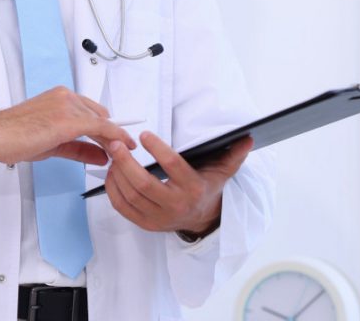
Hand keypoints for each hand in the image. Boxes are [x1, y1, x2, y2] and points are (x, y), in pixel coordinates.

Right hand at [0, 86, 136, 165]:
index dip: (107, 126)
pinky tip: (120, 146)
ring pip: (102, 121)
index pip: (91, 110)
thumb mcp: (53, 144)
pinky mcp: (69, 119)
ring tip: (122, 152)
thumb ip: (79, 148)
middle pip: (100, 114)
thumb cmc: (14, 137)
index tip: (117, 137)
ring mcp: (68, 106)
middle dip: (111, 133)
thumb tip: (101, 155)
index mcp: (60, 97)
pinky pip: (100, 127)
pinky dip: (113, 137)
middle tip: (121, 149)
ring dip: (114, 137)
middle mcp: (66, 96)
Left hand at [105, 131, 252, 233]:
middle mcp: (175, 205)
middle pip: (143, 184)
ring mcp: (158, 217)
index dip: (158, 149)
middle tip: (115, 144)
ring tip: (113, 155)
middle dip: (126, 163)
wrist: (202, 219)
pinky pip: (122, 207)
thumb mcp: (222, 171)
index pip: (173, 167)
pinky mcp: (145, 224)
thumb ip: (233, 154)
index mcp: (193, 189)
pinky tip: (111, 173)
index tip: (144, 135)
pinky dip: (113, 189)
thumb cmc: (207, 188)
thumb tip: (248, 138)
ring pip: (130, 196)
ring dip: (117, 174)